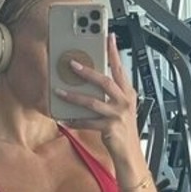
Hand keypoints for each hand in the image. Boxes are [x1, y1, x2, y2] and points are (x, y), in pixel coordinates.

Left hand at [54, 34, 142, 163]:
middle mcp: (125, 102)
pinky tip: (64, 119)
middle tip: (72, 64)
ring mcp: (118, 115)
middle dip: (87, 72)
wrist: (130, 154)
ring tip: (60, 91)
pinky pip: (88, 122)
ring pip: (93, 102)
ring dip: (74, 97)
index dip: (114, 52)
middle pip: (105, 82)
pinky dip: (75, 121)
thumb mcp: (120, 108)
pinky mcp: (110, 128)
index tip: (108, 37)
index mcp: (128, 93)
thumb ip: (109, 95)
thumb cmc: (123, 130)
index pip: (120, 68)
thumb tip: (88, 83)